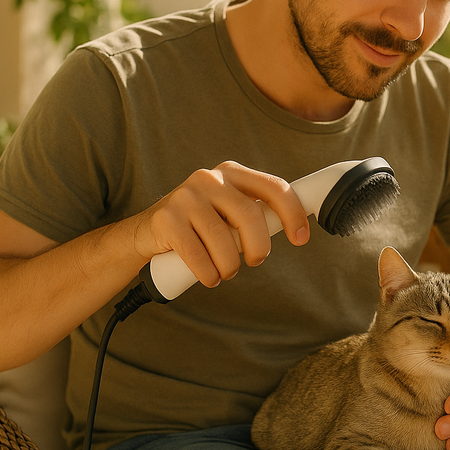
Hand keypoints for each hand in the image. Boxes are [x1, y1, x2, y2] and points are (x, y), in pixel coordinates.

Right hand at [131, 161, 310, 286]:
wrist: (147, 231)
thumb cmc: (200, 225)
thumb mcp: (229, 211)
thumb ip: (256, 214)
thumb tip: (296, 229)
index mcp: (232, 173)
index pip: (274, 187)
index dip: (293, 213)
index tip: (301, 238)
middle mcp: (209, 179)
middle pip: (251, 216)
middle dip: (259, 248)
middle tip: (254, 261)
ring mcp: (186, 196)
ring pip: (224, 241)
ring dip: (230, 267)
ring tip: (225, 272)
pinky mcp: (166, 219)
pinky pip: (198, 256)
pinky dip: (209, 274)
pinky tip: (209, 276)